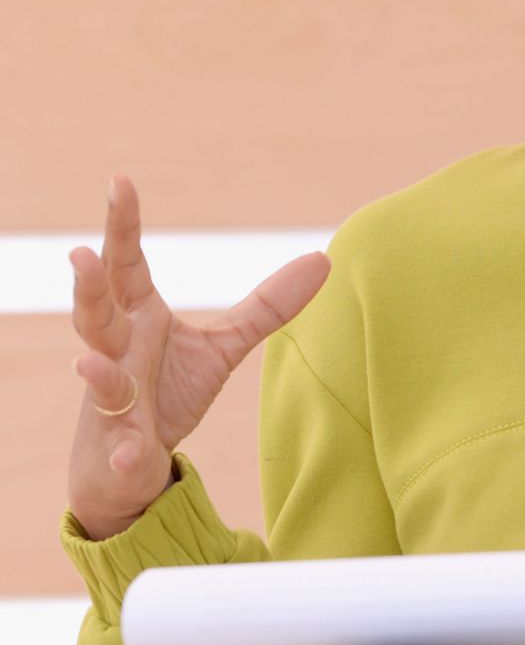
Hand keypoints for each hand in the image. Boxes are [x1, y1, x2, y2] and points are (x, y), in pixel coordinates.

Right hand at [66, 173, 330, 540]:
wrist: (131, 463)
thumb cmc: (167, 391)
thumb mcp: (223, 346)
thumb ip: (267, 305)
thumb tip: (322, 258)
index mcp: (138, 316)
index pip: (127, 263)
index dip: (123, 224)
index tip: (120, 181)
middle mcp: (117, 351)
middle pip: (97, 312)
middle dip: (89, 285)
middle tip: (82, 254)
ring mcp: (112, 400)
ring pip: (99, 377)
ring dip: (95, 369)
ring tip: (86, 360)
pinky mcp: (119, 447)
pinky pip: (121, 448)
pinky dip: (124, 450)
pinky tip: (128, 453)